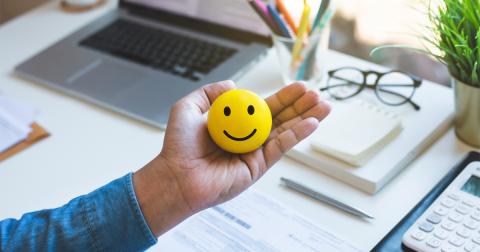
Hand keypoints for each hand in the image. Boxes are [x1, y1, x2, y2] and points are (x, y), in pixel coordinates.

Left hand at [133, 80, 329, 235]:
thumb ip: (208, 92)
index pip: (266, 107)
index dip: (284, 97)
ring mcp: (255, 153)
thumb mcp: (188, 108)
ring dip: (306, 119)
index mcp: (236, 124)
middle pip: (281, 119)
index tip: (300, 86)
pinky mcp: (258, 167)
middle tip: (317, 94)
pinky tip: (312, 124)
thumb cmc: (178, 146)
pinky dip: (297, 135)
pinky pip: (280, 147)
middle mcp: (248, 138)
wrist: (176, 175)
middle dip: (301, 106)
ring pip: (286, 132)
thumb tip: (233, 85)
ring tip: (324, 106)